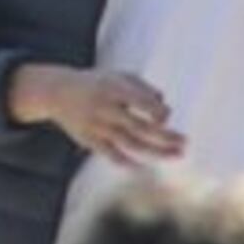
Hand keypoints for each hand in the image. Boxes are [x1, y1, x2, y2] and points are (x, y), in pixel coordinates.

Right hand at [31, 64, 183, 167]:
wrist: (57, 92)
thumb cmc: (96, 83)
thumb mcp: (118, 76)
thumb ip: (144, 88)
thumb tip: (165, 108)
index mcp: (114, 88)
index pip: (142, 102)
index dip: (159, 112)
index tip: (165, 118)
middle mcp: (106, 108)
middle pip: (140, 127)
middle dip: (166, 138)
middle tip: (186, 144)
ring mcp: (97, 126)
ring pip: (130, 144)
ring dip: (156, 152)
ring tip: (177, 155)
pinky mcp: (89, 140)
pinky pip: (111, 154)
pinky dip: (127, 162)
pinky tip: (143, 167)